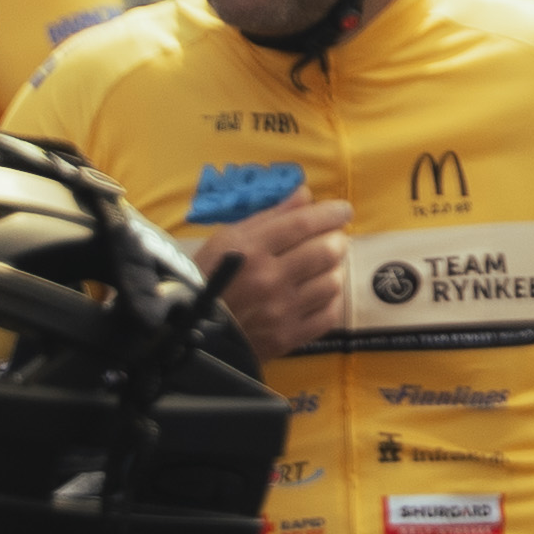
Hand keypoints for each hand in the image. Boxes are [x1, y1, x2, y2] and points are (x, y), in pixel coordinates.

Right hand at [204, 194, 352, 359]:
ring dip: (334, 269)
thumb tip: (304, 194)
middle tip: (332, 239)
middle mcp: (269, 279)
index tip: (343, 210)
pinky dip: (331, 300)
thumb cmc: (207, 277)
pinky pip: (329, 314)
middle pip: (326, 251)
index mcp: (251, 250)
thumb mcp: (227, 239)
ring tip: (322, 267)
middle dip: (336, 240)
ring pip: (332, 282)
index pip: (302, 224)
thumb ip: (269, 216)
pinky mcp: (288, 338)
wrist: (190, 332)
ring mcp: (281, 311)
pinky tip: (320, 293)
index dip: (330, 213)